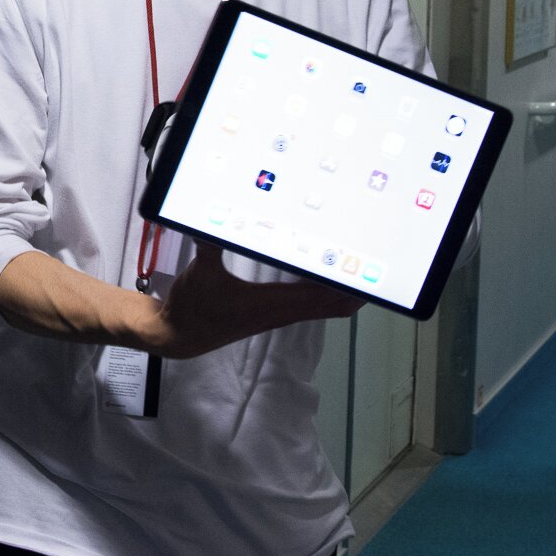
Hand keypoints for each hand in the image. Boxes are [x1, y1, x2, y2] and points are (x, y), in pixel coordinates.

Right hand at [149, 241, 361, 358]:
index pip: (324, 298)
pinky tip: (320, 274)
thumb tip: (209, 218)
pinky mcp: (270, 315)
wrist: (179, 336)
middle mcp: (281, 313)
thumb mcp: (200, 272)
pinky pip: (308, 306)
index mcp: (271, 304)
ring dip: (341, 291)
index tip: (369, 271)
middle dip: (356, 289)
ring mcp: (277, 316)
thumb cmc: (193, 307)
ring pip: (323, 308)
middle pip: (334, 306)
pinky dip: (322, 293)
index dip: (349, 288)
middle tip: (376, 263)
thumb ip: (208, 245)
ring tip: (356, 265)